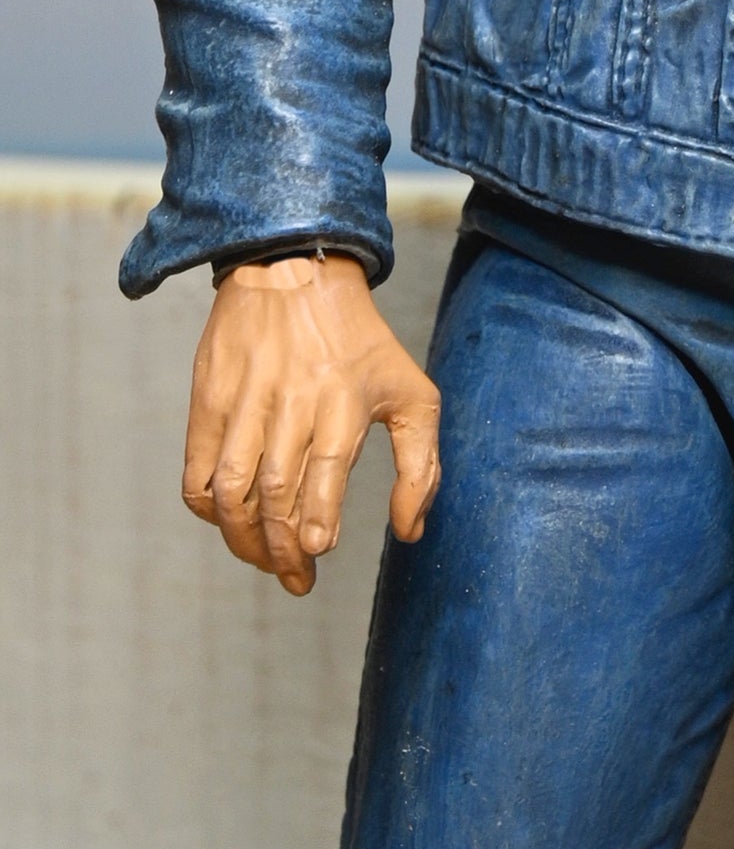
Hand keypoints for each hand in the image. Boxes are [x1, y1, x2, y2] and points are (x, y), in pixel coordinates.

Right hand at [182, 253, 440, 595]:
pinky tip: (229, 522)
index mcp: (343, 400)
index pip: (325, 472)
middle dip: (282, 548)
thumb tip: (410, 532)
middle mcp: (291, 402)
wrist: (293, 269)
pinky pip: (197, 472)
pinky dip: (208, 508)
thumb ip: (421, 465)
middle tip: (295, 578)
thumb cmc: (361, 341)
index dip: (316, 521)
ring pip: (230, 490)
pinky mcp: (207, 399)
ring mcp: (243, 401)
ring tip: (264, 559)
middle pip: (275, 492)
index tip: (317, 552)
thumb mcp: (412, 392)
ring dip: (242, 538)